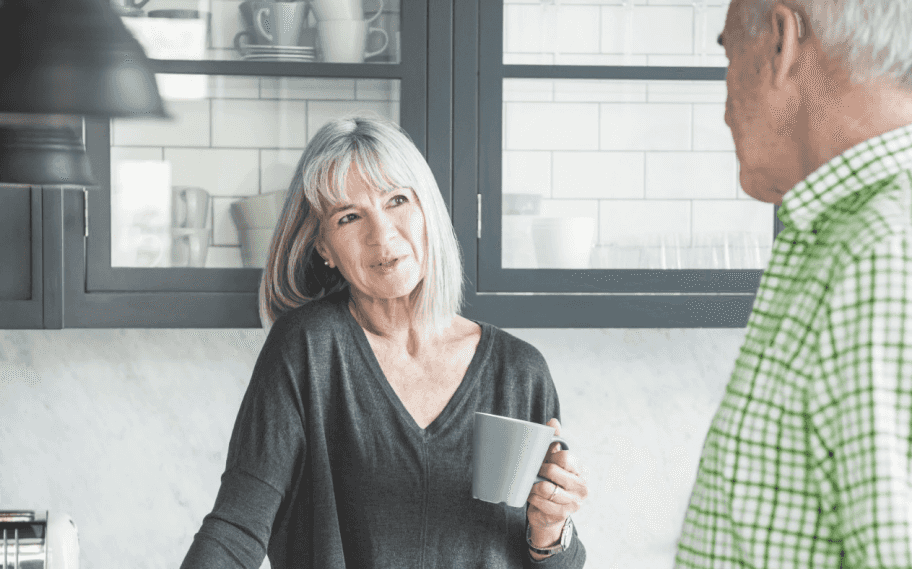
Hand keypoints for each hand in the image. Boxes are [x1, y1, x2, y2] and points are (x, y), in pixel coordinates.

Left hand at [526, 418, 587, 551]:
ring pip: (545, 488)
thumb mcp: (553, 460)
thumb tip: (553, 421)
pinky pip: (541, 502)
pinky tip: (532, 495)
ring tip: (532, 484)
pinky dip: (532, 498)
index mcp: (581, 469)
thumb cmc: (551, 481)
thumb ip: (554, 441)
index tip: (545, 460)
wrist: (549, 512)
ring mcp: (574, 502)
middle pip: (553, 472)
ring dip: (533, 486)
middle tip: (534, 472)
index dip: (551, 458)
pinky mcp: (563, 514)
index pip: (565, 457)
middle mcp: (582, 486)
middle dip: (539, 471)